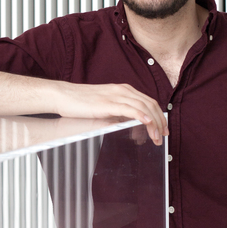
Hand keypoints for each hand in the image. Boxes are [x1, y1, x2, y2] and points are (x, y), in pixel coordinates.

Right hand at [51, 81, 167, 145]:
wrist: (63, 95)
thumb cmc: (80, 103)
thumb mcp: (105, 107)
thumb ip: (118, 113)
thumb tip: (129, 124)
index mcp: (123, 90)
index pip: (148, 101)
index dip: (159, 115)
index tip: (162, 128)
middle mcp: (123, 90)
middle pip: (150, 104)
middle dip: (160, 121)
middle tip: (163, 136)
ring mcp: (116, 95)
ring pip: (143, 107)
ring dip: (153, 123)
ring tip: (156, 136)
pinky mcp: (108, 103)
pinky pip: (130, 108)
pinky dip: (142, 115)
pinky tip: (147, 123)